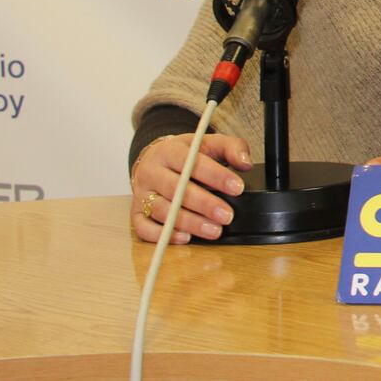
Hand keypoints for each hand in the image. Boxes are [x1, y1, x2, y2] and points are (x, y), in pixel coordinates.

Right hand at [129, 132, 251, 244]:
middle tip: (228, 215)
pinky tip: (185, 238)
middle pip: (176, 189)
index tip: (238, 187)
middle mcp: (152, 171)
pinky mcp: (135, 212)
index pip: (192, 162)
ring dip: (190, 223)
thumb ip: (232, 148)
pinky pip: (143, 228)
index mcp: (170, 150)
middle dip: (205, 204)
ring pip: (162, 210)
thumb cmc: (186, 154)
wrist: (155, 158)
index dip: (216, 176)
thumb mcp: (209, 143)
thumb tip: (245, 163)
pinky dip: (163, 235)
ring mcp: (141, 193)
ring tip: (214, 230)